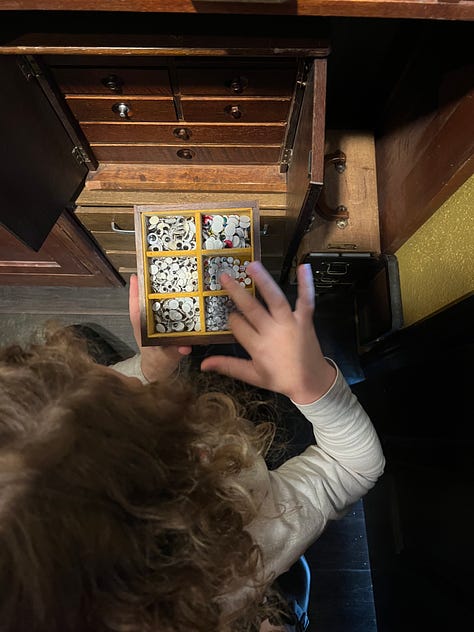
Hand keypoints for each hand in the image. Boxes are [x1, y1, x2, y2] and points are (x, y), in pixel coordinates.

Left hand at [129, 274, 191, 381]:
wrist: (161, 369)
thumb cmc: (160, 362)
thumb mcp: (168, 358)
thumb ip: (175, 352)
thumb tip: (184, 347)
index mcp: (143, 328)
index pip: (136, 307)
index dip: (135, 292)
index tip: (137, 276)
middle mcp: (149, 321)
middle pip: (146, 299)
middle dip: (150, 284)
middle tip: (157, 265)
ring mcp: (157, 320)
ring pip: (156, 301)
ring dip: (162, 288)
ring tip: (172, 272)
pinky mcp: (168, 321)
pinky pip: (170, 307)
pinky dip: (175, 297)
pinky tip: (185, 288)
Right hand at [200, 262, 335, 404]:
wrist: (312, 382)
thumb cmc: (281, 379)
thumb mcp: (252, 376)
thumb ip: (228, 366)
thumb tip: (203, 364)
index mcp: (258, 347)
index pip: (238, 326)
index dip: (232, 319)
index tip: (230, 315)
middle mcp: (272, 332)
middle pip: (251, 308)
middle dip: (236, 291)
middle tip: (224, 276)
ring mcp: (290, 324)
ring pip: (275, 299)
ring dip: (263, 281)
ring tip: (252, 266)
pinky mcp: (305, 320)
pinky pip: (306, 300)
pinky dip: (306, 284)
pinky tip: (303, 267)